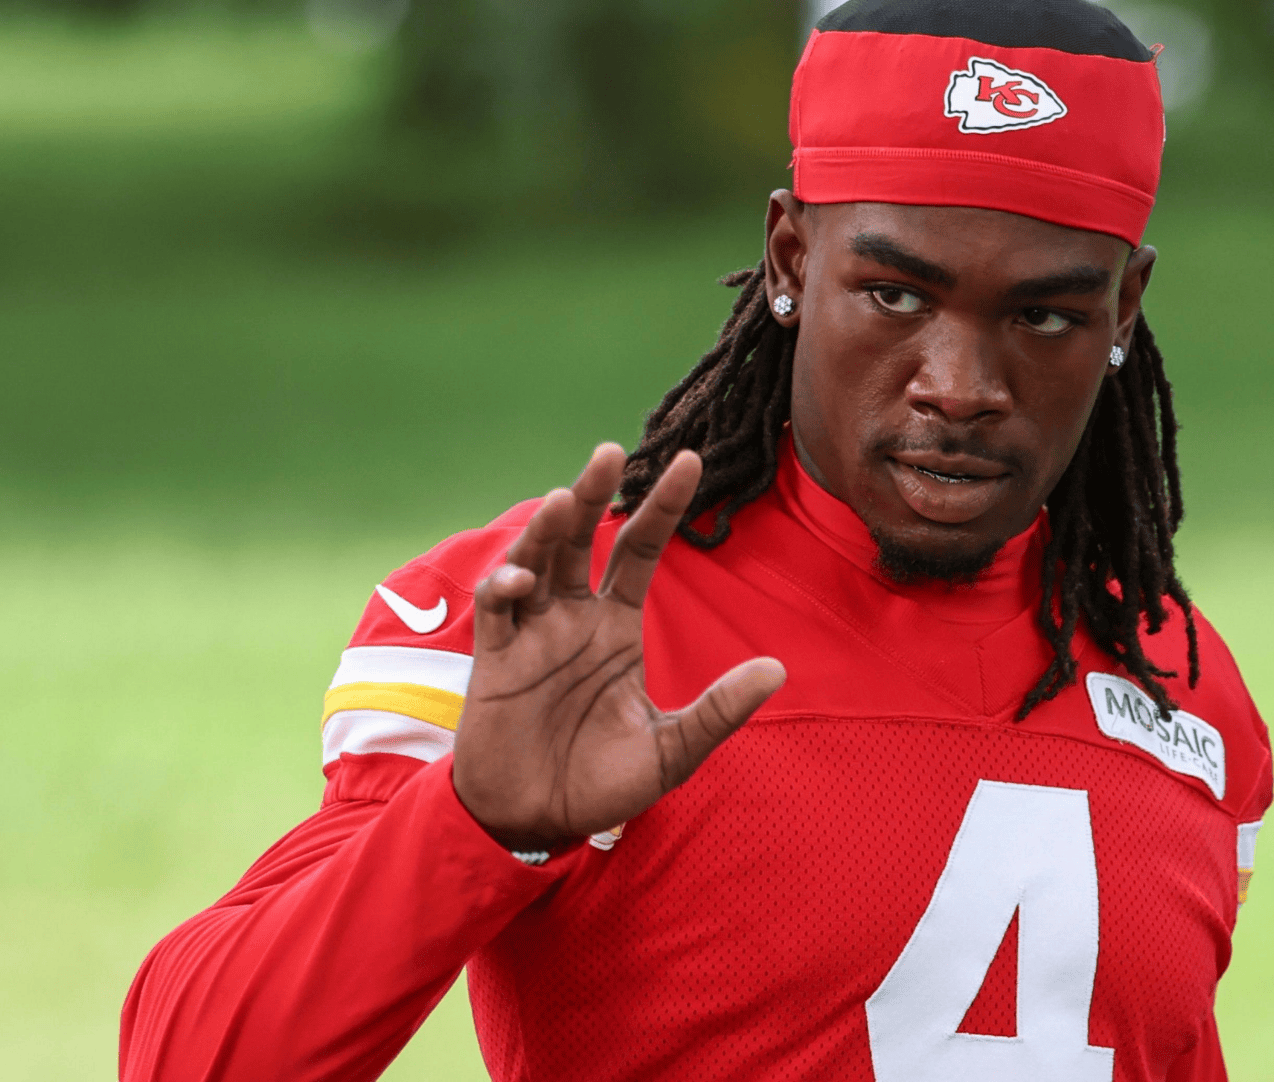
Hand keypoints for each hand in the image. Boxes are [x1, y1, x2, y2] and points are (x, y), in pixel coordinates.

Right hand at [451, 443, 785, 851]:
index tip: (689, 460)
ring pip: (537, 558)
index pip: (641, 548)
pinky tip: (523, 579)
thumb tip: (778, 668)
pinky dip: (506, 586)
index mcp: (617, 627)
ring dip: (547, 528)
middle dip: (592, 493)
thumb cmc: (602, 786)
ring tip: (563, 498)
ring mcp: (532, 633)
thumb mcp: (672, 749)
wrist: (536, 823)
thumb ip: (718, 709)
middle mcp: (574, 618)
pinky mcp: (495, 658)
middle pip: (584, 537)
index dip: (662, 506)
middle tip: (609, 451)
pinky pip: (497, 609)